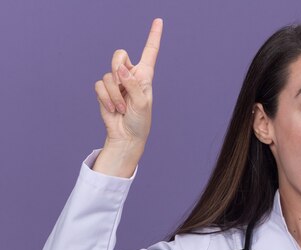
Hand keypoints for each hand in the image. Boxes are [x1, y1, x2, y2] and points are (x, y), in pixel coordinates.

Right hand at [94, 18, 162, 147]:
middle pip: (119, 55)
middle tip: (123, 85)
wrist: (126, 136)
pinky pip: (99, 85)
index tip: (159, 21)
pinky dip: (106, 99)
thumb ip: (133, 85)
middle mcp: (130, 75)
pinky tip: (113, 109)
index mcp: (145, 76)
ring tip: (121, 108)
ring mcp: (116, 82)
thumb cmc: (139, 121)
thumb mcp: (142, 104)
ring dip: (114, 94)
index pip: (150, 52)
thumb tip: (120, 69)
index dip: (154, 36)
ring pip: (108, 75)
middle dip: (117, 67)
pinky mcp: (104, 90)